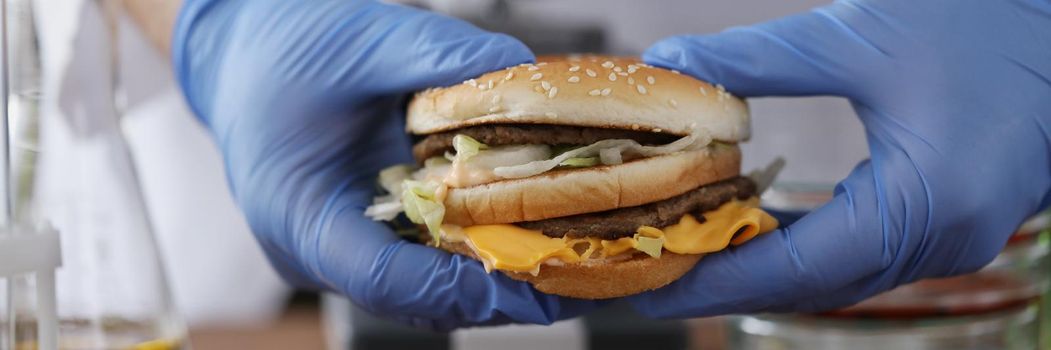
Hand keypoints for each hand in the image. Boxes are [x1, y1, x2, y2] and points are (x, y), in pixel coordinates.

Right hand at [173, 0, 599, 329]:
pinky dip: (477, 251)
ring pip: (427, 288)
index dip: (465, 288)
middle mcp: (317, 247)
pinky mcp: (364, 233)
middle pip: (418, 296)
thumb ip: (434, 55)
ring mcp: (341, 247)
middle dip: (501, 291)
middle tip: (580, 279)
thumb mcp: (357, 39)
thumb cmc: (278, 49)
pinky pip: (425, 261)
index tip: (536, 276)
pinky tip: (528, 231)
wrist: (241, 51)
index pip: (384, 279)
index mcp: (297, 213)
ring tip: (571, 259)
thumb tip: (517, 71)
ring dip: (496, 277)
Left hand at [630, 0, 1050, 316]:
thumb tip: (670, 65)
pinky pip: (865, 253)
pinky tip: (761, 229)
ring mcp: (956, 240)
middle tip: (657, 275)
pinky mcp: (955, 223)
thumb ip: (756, 58)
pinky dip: (808, 248)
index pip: (797, 267)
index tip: (653, 285)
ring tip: (694, 257)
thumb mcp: (857, 36)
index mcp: (926, 205)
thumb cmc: (982, 21)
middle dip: (732, 281)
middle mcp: (945, 241)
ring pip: (839, 276)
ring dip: (767, 268)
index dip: (718, 279)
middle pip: (814, 284)